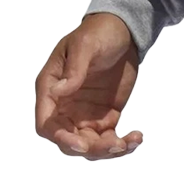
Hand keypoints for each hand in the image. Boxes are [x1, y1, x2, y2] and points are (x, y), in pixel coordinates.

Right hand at [34, 13, 143, 159]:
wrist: (122, 34)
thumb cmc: (97, 33)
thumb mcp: (85, 46)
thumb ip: (73, 69)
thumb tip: (58, 91)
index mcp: (50, 89)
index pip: (46, 124)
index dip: (60, 138)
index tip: (82, 144)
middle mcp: (64, 107)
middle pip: (69, 142)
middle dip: (91, 149)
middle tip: (116, 144)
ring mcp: (83, 116)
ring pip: (90, 147)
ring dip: (110, 151)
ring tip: (131, 141)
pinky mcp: (104, 119)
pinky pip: (109, 141)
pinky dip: (123, 145)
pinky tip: (137, 137)